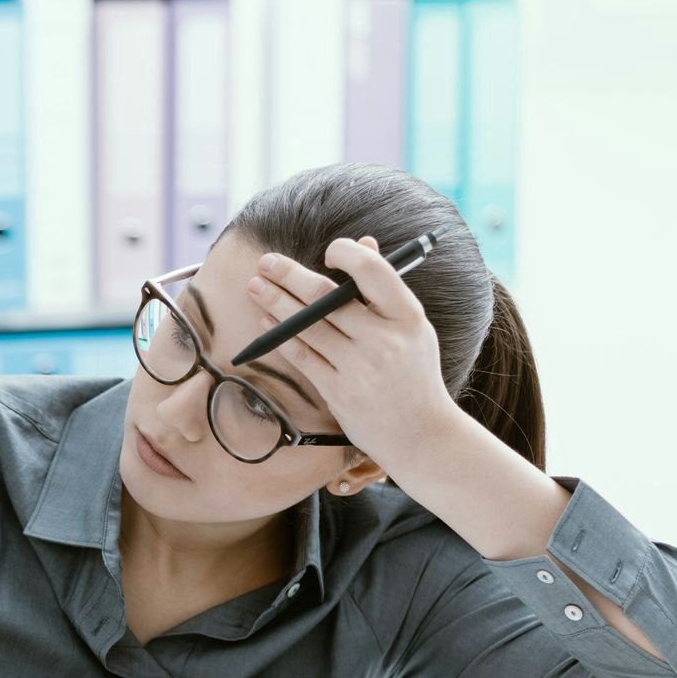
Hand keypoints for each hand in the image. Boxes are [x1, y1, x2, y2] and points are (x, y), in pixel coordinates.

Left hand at [246, 236, 467, 472]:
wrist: (420, 434)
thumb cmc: (413, 373)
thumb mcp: (411, 328)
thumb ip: (384, 288)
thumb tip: (363, 243)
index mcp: (407, 317)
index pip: (373, 272)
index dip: (347, 255)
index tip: (328, 250)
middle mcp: (384, 340)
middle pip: (326, 298)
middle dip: (289, 275)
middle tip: (265, 261)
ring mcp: (359, 367)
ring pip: (305, 326)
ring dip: (275, 302)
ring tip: (255, 287)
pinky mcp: (337, 391)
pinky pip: (301, 356)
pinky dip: (279, 336)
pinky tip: (265, 322)